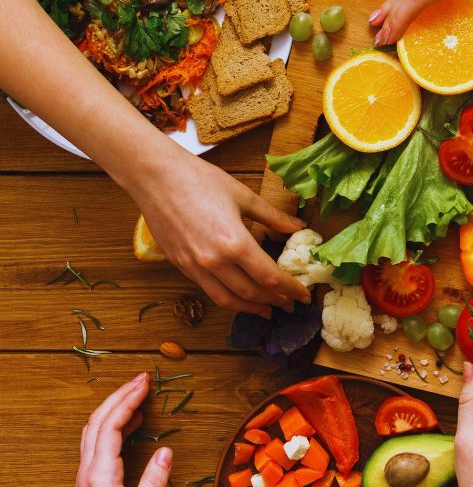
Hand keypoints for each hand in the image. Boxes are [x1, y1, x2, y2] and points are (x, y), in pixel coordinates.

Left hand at [73, 373, 171, 486]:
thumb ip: (153, 482)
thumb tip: (167, 450)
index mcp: (100, 474)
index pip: (111, 425)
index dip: (128, 400)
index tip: (145, 383)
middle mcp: (88, 469)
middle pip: (97, 420)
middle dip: (119, 394)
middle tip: (141, 378)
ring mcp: (85, 474)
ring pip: (93, 429)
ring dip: (113, 407)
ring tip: (137, 394)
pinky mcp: (87, 480)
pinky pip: (95, 441)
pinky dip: (111, 424)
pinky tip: (130, 424)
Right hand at [131, 153, 310, 316]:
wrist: (154, 176)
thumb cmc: (200, 180)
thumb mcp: (244, 195)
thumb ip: (273, 217)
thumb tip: (298, 227)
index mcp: (235, 243)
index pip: (270, 277)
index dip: (290, 289)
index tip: (304, 295)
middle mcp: (214, 261)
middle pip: (252, 293)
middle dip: (275, 301)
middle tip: (290, 304)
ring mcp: (194, 266)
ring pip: (228, 300)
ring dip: (251, 308)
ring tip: (267, 310)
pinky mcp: (180, 265)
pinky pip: (208, 290)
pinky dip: (228, 299)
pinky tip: (238, 296)